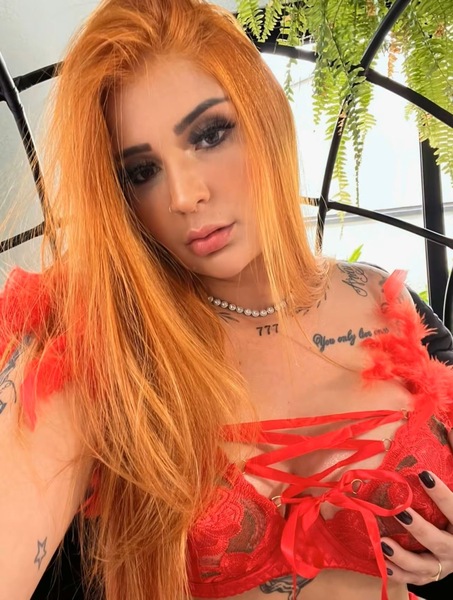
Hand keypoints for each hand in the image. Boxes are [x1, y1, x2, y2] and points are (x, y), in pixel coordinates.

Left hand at [380, 431, 452, 585]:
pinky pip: (414, 579)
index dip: (443, 495)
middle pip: (440, 541)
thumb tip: (447, 427)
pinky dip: (399, 574)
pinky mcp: (431, 574)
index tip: (424, 474)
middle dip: (419, 528)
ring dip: (404, 558)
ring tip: (383, 543)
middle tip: (400, 511)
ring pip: (425, 567)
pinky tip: (382, 563)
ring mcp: (444, 564)